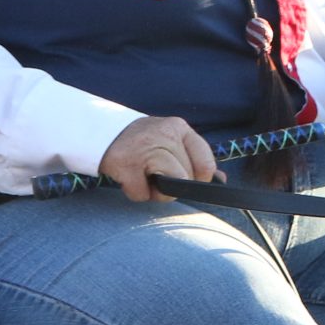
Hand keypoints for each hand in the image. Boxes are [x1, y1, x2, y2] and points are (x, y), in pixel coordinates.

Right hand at [96, 115, 218, 202]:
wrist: (102, 133)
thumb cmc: (143, 143)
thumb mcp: (172, 142)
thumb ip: (195, 159)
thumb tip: (221, 180)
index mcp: (179, 128)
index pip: (205, 163)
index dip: (201, 179)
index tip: (189, 181)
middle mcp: (164, 135)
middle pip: (187, 179)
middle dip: (174, 186)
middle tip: (157, 176)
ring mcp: (144, 149)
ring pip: (169, 189)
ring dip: (157, 193)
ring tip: (145, 179)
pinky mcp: (126, 165)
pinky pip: (142, 195)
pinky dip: (137, 193)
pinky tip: (130, 179)